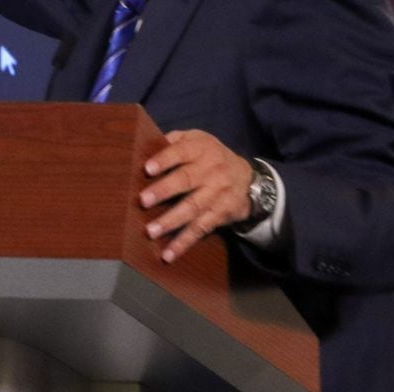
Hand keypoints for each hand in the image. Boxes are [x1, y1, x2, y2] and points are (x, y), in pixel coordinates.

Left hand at [140, 129, 254, 262]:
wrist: (250, 180)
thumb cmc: (210, 157)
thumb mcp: (197, 140)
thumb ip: (173, 141)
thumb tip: (143, 145)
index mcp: (201, 149)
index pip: (181, 152)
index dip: (164, 160)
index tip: (147, 169)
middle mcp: (211, 171)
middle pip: (186, 180)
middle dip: (164, 190)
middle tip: (143, 201)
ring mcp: (217, 194)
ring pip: (193, 208)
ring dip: (171, 221)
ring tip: (151, 232)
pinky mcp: (220, 215)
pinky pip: (200, 229)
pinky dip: (184, 242)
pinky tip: (168, 254)